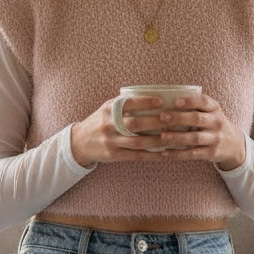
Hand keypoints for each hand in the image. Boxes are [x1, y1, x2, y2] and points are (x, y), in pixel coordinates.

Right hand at [70, 93, 245, 170]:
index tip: (161, 100)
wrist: (79, 142)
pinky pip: (136, 156)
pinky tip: (165, 153)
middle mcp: (108, 125)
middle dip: (154, 121)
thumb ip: (126, 104)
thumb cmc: (101, 122)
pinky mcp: (114, 156)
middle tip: (171, 118)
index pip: (128, 103)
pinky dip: (152, 155)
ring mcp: (111, 141)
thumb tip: (155, 98)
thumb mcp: (108, 109)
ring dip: (157, 140)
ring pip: (137, 142)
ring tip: (173, 137)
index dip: (145, 102)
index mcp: (108, 109)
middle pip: (134, 123)